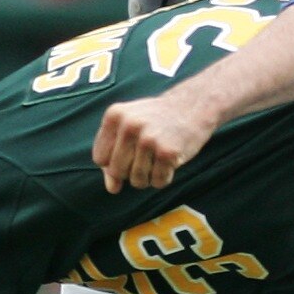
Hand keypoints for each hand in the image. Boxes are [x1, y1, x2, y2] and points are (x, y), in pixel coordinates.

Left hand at [92, 94, 216, 193]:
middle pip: (117, 171)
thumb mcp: (129, 128)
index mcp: (115, 116)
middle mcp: (129, 126)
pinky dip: (164, 177)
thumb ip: (114, 156)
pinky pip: (158, 182)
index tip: (129, 153)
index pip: (100, 158)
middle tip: (146, 156)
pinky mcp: (168, 152)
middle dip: (130, 171)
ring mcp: (148, 139)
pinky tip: (170, 160)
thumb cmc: (157, 120)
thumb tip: (112, 188)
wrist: (193, 105)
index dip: (113, 162)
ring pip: (137, 180)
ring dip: (149, 176)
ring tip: (158, 157)